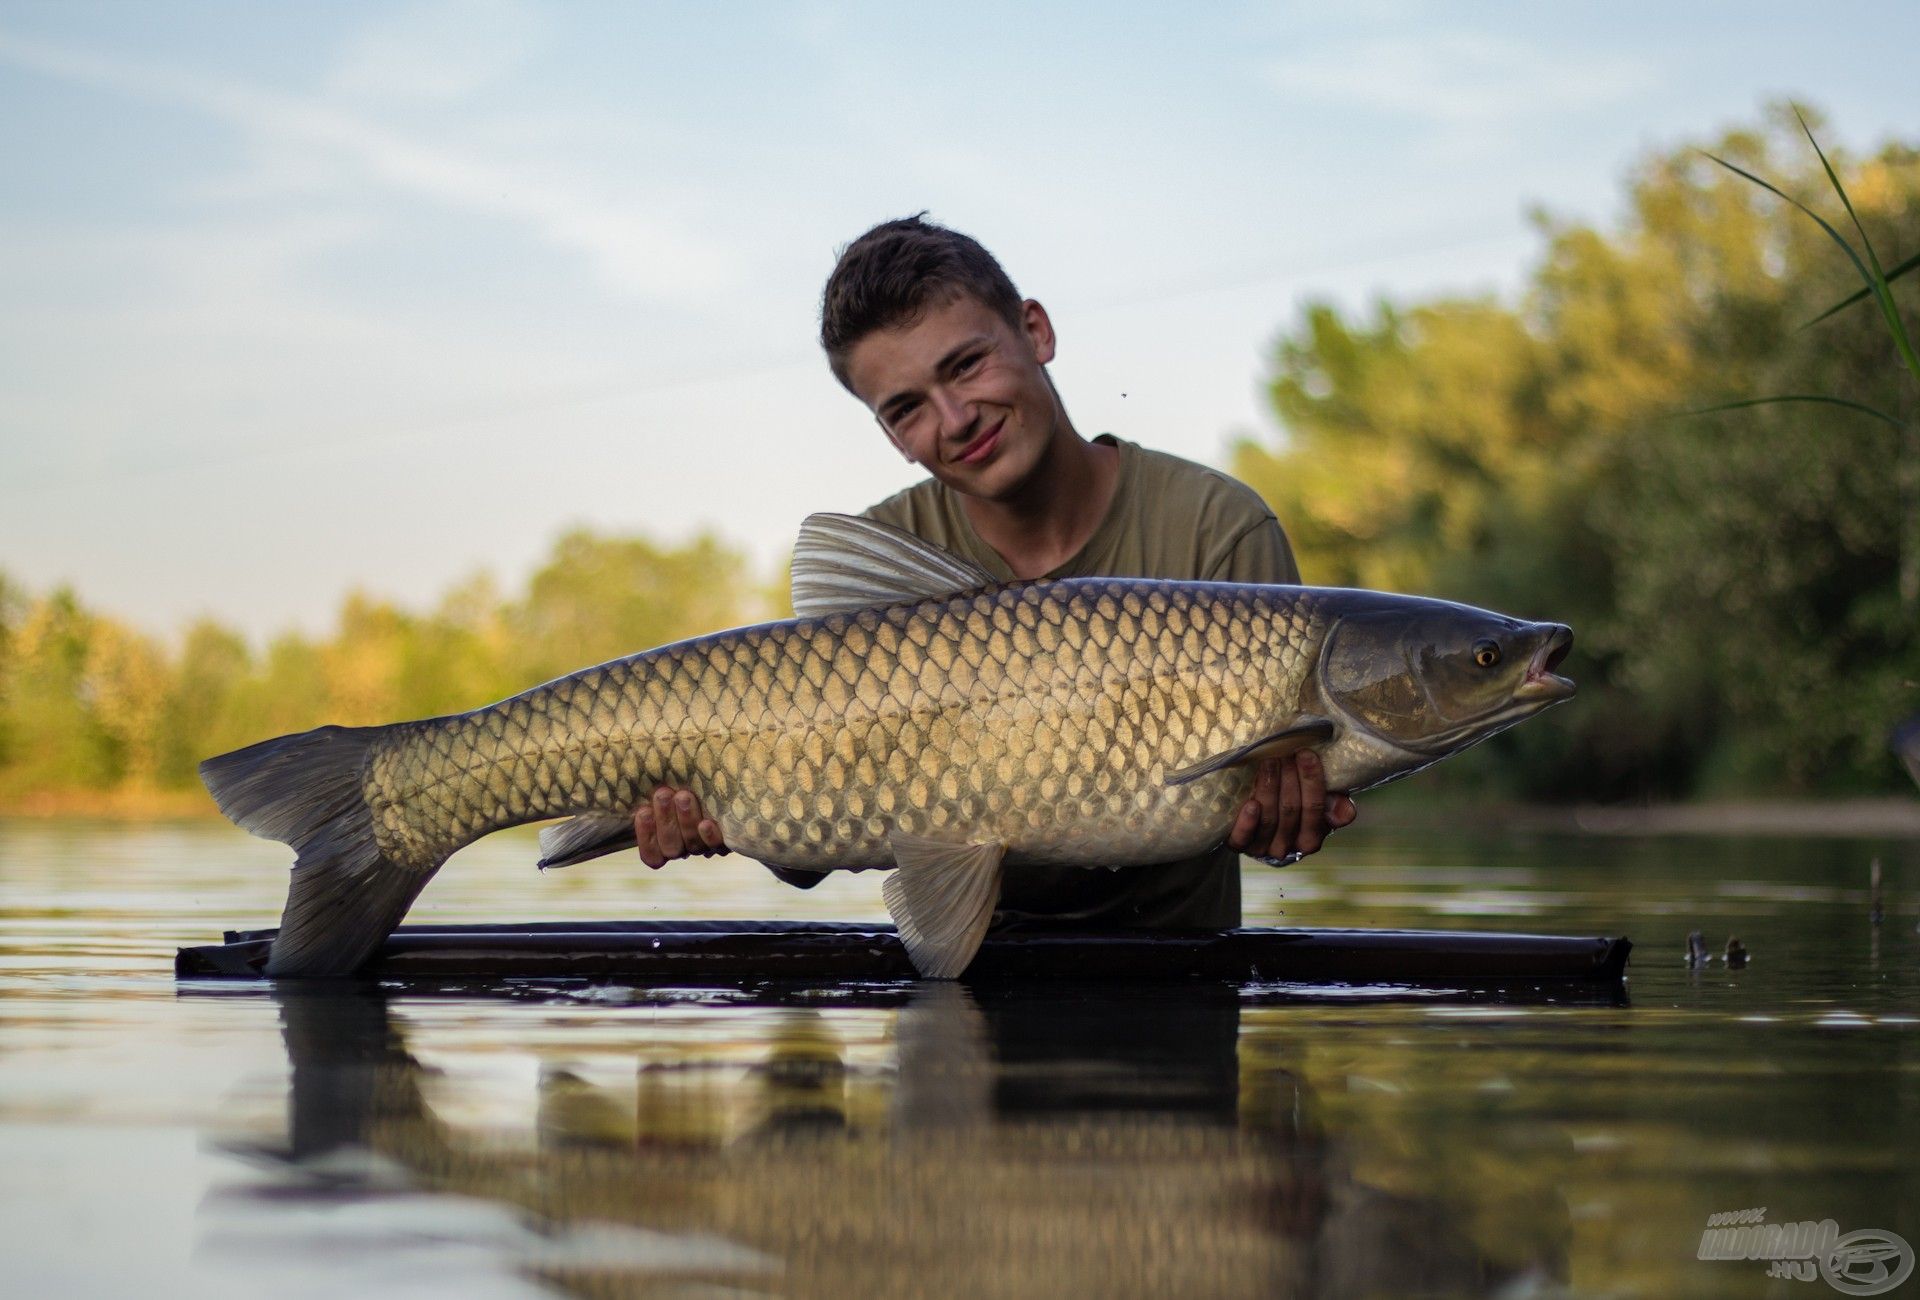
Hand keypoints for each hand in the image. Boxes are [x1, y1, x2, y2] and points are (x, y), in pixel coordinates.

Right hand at [633, 786, 725, 867]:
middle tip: (663, 794)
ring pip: (693, 845)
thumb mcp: (661, 785)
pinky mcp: (729, 838)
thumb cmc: (683, 782)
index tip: (642, 811)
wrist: (727, 784)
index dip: (645, 838)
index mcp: (665, 843)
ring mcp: (707, 846)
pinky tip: (707, 823)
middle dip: (665, 821)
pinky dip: (711, 836)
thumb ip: (643, 786)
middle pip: (672, 848)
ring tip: (683, 795)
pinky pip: (719, 845)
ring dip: (686, 821)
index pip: (651, 855)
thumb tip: (605, 761)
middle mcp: (686, 848)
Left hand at [1225, 750, 1354, 864]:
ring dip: (1269, 789)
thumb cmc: (1290, 802)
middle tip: (1284, 753)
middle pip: (1291, 812)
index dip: (1312, 782)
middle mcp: (1287, 847)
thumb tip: (1345, 809)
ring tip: (1268, 762)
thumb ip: (1335, 805)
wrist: (1249, 817)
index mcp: (1310, 839)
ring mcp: (1261, 848)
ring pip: (1269, 820)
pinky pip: (1242, 838)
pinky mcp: (1239, 845)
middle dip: (1288, 779)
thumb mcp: (1317, 801)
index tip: (1306, 754)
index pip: (1315, 810)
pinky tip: (1250, 804)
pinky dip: (1248, 822)